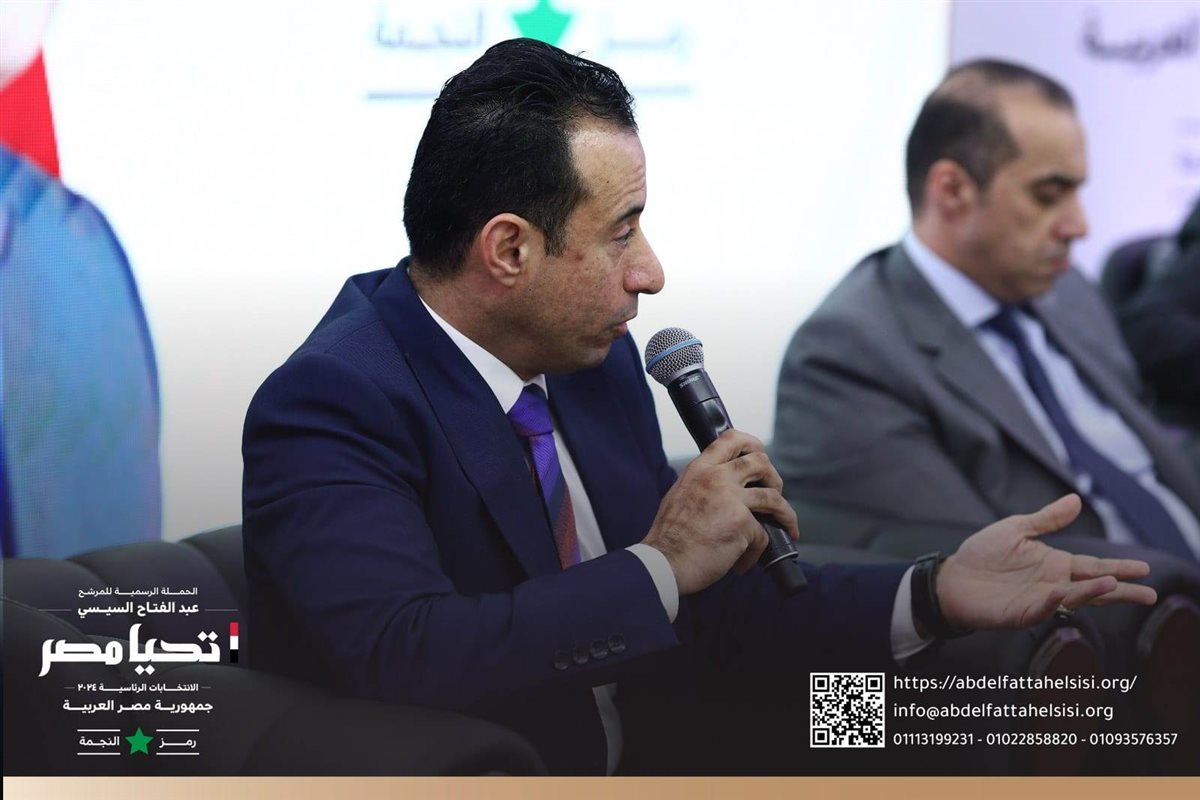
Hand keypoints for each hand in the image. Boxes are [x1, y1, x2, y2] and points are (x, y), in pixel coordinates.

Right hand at [642, 430, 799, 595]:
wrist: (664, 562)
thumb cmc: (668, 538)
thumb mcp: (679, 496)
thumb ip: (702, 486)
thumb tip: (725, 492)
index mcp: (699, 469)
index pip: (731, 439)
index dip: (753, 444)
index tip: (760, 456)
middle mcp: (715, 477)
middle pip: (761, 462)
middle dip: (774, 478)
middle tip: (774, 494)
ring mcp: (731, 499)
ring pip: (774, 498)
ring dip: (785, 514)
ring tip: (785, 527)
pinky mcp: (742, 523)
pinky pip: (763, 536)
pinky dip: (756, 552)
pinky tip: (743, 562)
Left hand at [937, 494, 1157, 629]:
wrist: (953, 577)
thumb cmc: (983, 554)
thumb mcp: (1017, 529)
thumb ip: (1047, 519)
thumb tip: (1076, 500)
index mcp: (1055, 564)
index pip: (1093, 566)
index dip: (1118, 567)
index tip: (1144, 568)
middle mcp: (1054, 584)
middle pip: (1094, 588)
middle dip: (1122, 591)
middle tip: (1149, 594)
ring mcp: (1039, 600)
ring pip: (1073, 599)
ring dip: (1092, 593)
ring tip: (1113, 586)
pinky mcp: (1020, 613)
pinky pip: (1040, 609)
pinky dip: (1051, 602)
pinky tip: (1060, 594)